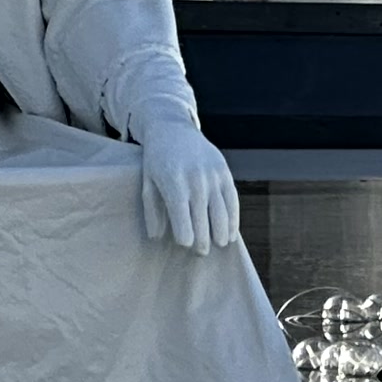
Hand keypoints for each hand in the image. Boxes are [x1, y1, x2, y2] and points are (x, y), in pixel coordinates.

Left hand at [139, 117, 238, 252]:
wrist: (172, 129)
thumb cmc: (156, 160)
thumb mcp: (147, 183)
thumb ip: (152, 211)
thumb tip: (157, 238)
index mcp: (174, 185)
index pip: (184, 223)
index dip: (186, 239)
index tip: (184, 244)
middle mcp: (196, 182)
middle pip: (204, 223)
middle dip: (203, 242)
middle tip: (201, 253)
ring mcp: (212, 177)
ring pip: (222, 215)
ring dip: (222, 234)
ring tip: (219, 244)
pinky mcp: (224, 173)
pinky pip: (233, 201)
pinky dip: (234, 220)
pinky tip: (232, 232)